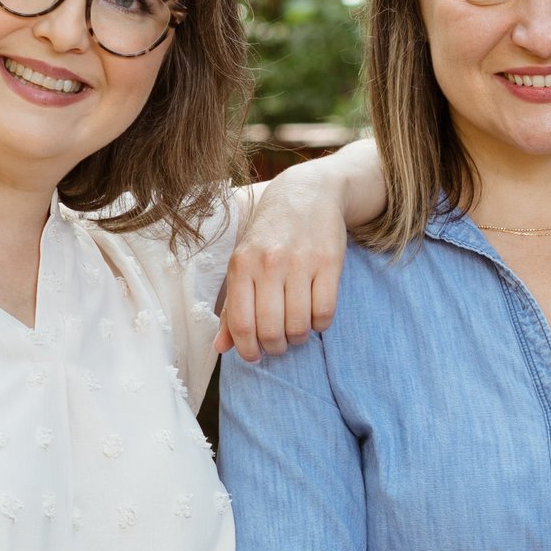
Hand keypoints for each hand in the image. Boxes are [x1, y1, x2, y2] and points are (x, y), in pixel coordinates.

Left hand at [218, 173, 348, 361]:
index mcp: (242, 264)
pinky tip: (314, 317)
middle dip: (275, 347)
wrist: (306, 194)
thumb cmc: (270, 235)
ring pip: (299, 325)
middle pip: (270, 329)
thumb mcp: (243, 263)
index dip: (248, 350)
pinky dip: (319, 325)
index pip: (242, 323)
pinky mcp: (329, 262)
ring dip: (297, 338)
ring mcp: (300, 262)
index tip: (255, 356)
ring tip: (296, 332)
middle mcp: (269, 263)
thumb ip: (232, 306)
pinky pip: (325, 312)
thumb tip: (221, 348)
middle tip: (278, 345)